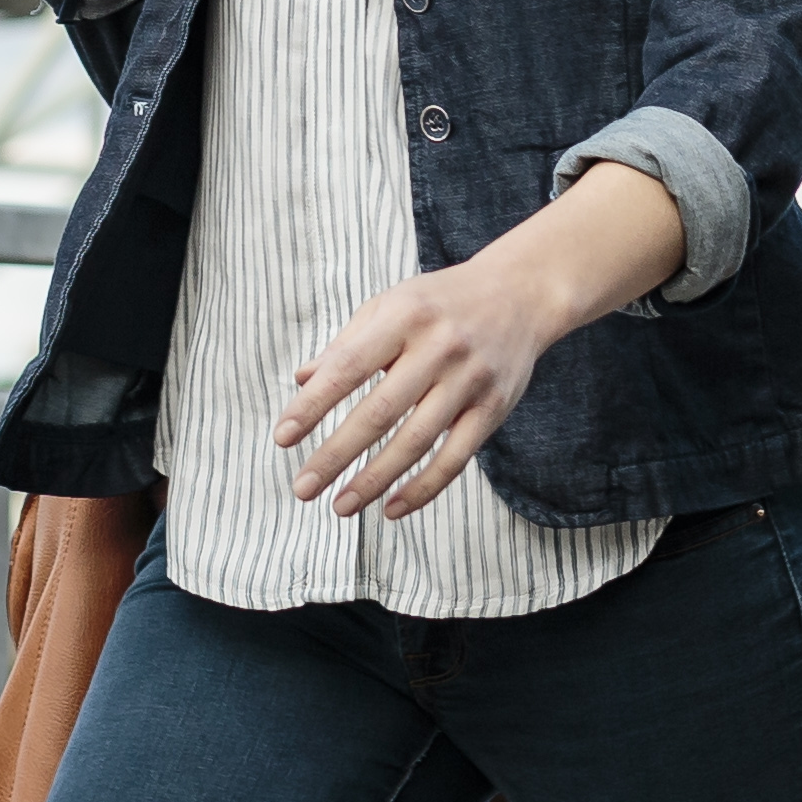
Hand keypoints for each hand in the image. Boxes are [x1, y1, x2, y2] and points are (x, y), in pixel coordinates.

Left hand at [276, 262, 563, 521]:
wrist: (519, 293)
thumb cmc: (439, 302)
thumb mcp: (389, 305)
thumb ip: (346, 344)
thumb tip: (301, 381)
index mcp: (404, 317)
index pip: (348, 367)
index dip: (313, 406)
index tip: (282, 438)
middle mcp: (438, 348)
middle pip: (380, 412)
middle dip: (336, 454)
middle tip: (302, 488)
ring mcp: (469, 380)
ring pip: (417, 441)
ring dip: (375, 480)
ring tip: (340, 506)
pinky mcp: (493, 408)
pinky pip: (455, 458)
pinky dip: (423, 488)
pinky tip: (392, 508)